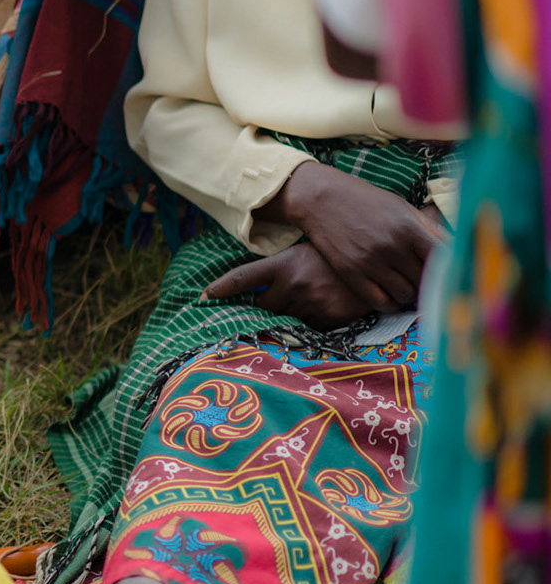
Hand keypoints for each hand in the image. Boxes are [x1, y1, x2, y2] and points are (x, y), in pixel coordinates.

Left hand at [201, 242, 376, 329]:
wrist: (379, 263)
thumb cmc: (335, 257)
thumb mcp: (303, 254)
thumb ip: (281, 271)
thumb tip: (256, 293)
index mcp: (284, 264)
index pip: (244, 276)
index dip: (222, 287)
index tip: (203, 297)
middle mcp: (294, 283)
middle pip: (263, 306)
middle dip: (269, 305)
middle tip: (286, 295)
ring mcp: (311, 301)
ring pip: (285, 319)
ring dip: (290, 314)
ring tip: (311, 298)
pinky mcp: (328, 317)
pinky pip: (307, 329)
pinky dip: (310, 323)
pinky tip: (324, 307)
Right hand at [268, 163, 444, 311]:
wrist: (322, 199)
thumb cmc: (365, 200)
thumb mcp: (401, 207)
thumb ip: (427, 228)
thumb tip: (454, 248)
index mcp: (408, 228)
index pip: (444, 260)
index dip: (450, 270)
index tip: (450, 274)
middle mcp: (392, 247)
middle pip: (426, 280)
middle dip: (430, 283)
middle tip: (427, 282)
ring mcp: (370, 262)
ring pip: (405, 294)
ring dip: (410, 293)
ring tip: (407, 286)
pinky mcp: (351, 273)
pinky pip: (380, 301)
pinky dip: (390, 303)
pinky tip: (390, 295)